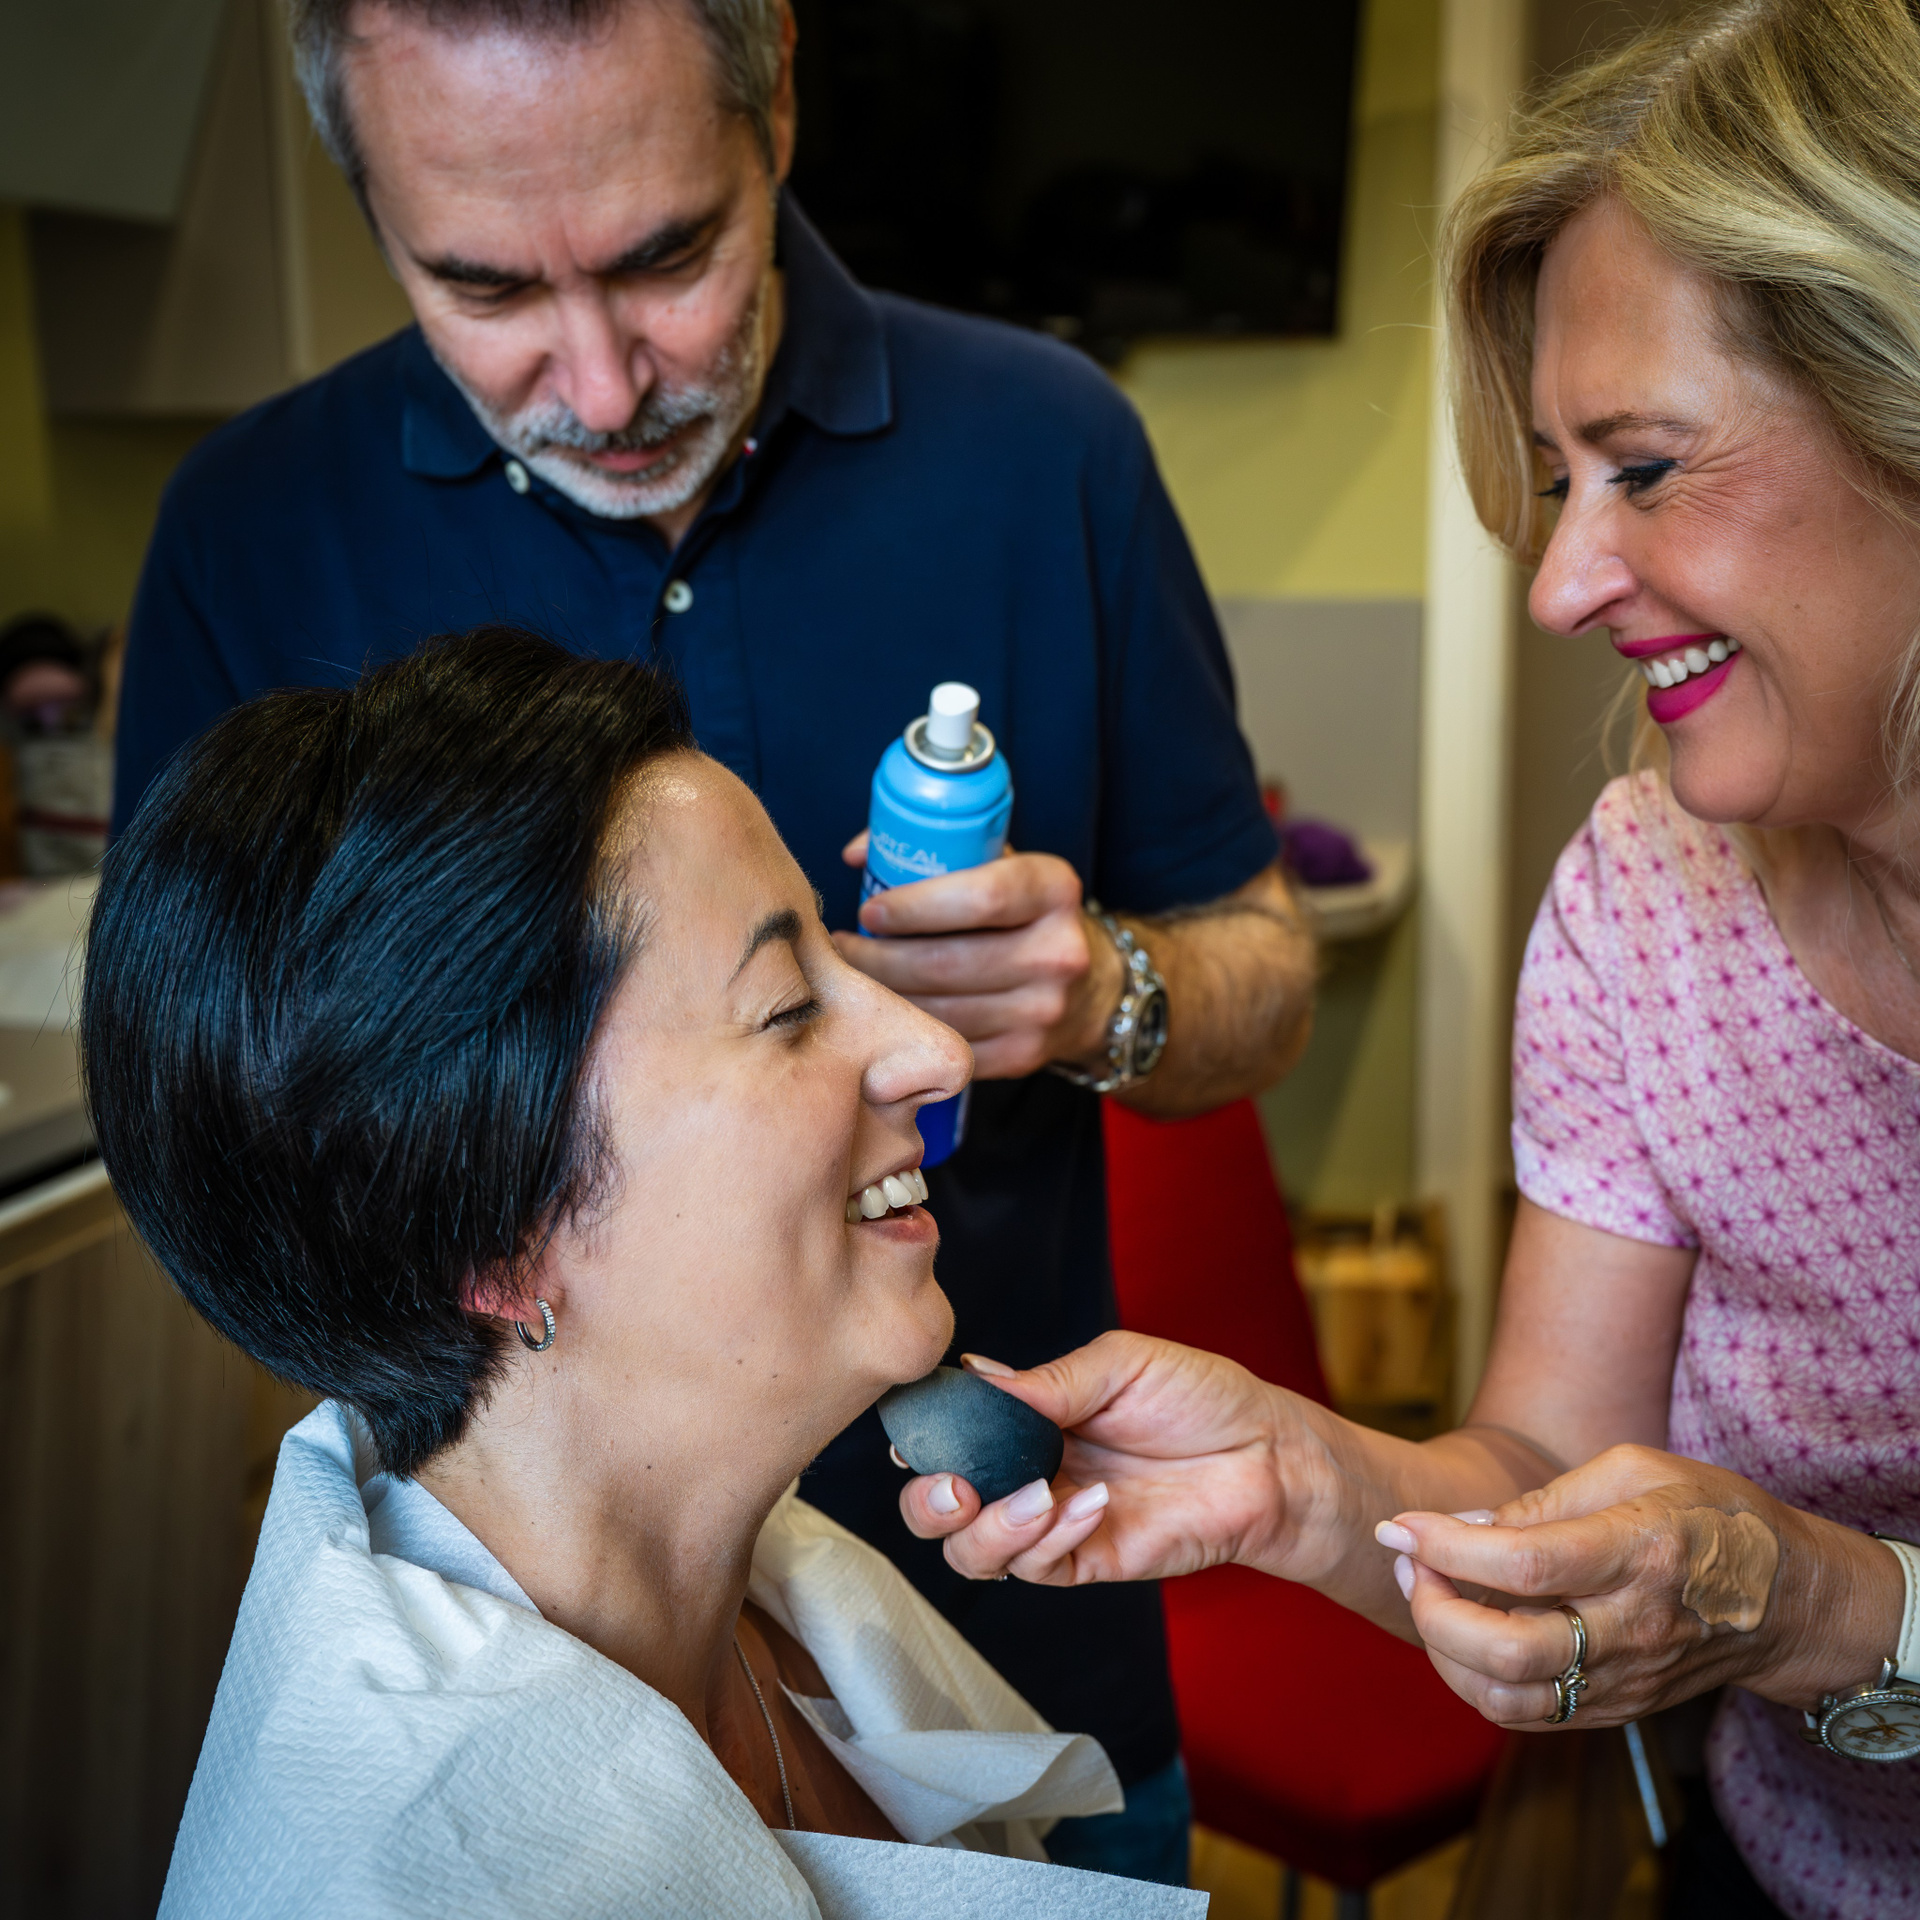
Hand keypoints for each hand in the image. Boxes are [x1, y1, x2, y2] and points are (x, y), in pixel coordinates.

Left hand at [833, 833, 1119, 1077]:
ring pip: (938, 1009)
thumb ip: (939, 850)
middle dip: (878, 957)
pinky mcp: (1023, 1055)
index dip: (912, 906)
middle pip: (944, 962)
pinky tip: (888, 1010)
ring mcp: (1043, 1010)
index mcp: (1054, 890)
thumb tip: (861, 852)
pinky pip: (945, 1043)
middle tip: (844, 947)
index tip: (870, 910)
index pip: (978, 898)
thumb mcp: (1002, 867)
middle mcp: (1059, 952)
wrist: (1089, 990)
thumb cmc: (1025, 916)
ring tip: (856, 976)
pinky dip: (908, 1028)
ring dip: (884, 995)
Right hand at [896, 1333, 1335, 1585]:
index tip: (911, 1436)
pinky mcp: (1090, 1561)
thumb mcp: (1119, 1365)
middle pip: (941, 1512)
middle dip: (928, 1505)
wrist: (1268, 1454)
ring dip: (991, 1528)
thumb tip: (974, 1375)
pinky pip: (1039, 1568)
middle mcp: (1030, 1473)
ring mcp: (1056, 1523)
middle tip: (953, 1487)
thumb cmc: (1201, 1398)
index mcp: (1028, 1421)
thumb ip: (1047, 1382)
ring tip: (1037, 1494)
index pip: (950, 1438)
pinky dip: (1049, 1539)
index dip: (920, 1441)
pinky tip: (1090, 1503)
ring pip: (978, 1553)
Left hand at [1379, 1444, 1902, 1727]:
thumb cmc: (1709, 1514)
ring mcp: (1625, 1679)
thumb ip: (1543, 1501)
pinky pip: (1530, 1715)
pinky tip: (1463, 1629)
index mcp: (1636, 1552)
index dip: (1445, 1547)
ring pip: (1507, 1698)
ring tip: (1426, 1593)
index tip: (1397, 1524)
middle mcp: (1630, 1627)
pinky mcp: (1618, 1709)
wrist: (1790, 1601)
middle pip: (1505, 1649)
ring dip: (1443, 1651)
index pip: (1522, 1566)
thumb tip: (1465, 1526)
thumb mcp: (1634, 1469)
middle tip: (1407, 1562)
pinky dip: (1476, 1679)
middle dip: (1430, 1608)